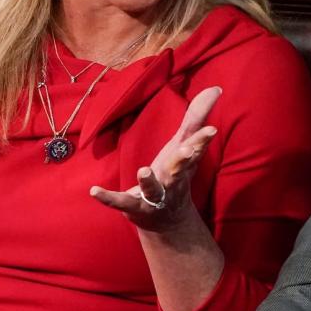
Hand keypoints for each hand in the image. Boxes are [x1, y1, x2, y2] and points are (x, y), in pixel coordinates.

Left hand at [91, 86, 220, 231]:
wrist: (167, 221)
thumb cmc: (175, 174)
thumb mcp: (184, 145)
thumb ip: (196, 117)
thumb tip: (216, 88)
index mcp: (183, 163)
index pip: (195, 149)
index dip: (202, 140)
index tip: (211, 130)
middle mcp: (172, 180)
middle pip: (179, 169)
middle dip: (183, 159)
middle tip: (188, 148)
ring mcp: (153, 195)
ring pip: (153, 189)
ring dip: (149, 180)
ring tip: (143, 170)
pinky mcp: (134, 206)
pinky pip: (120, 202)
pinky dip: (108, 198)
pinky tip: (94, 191)